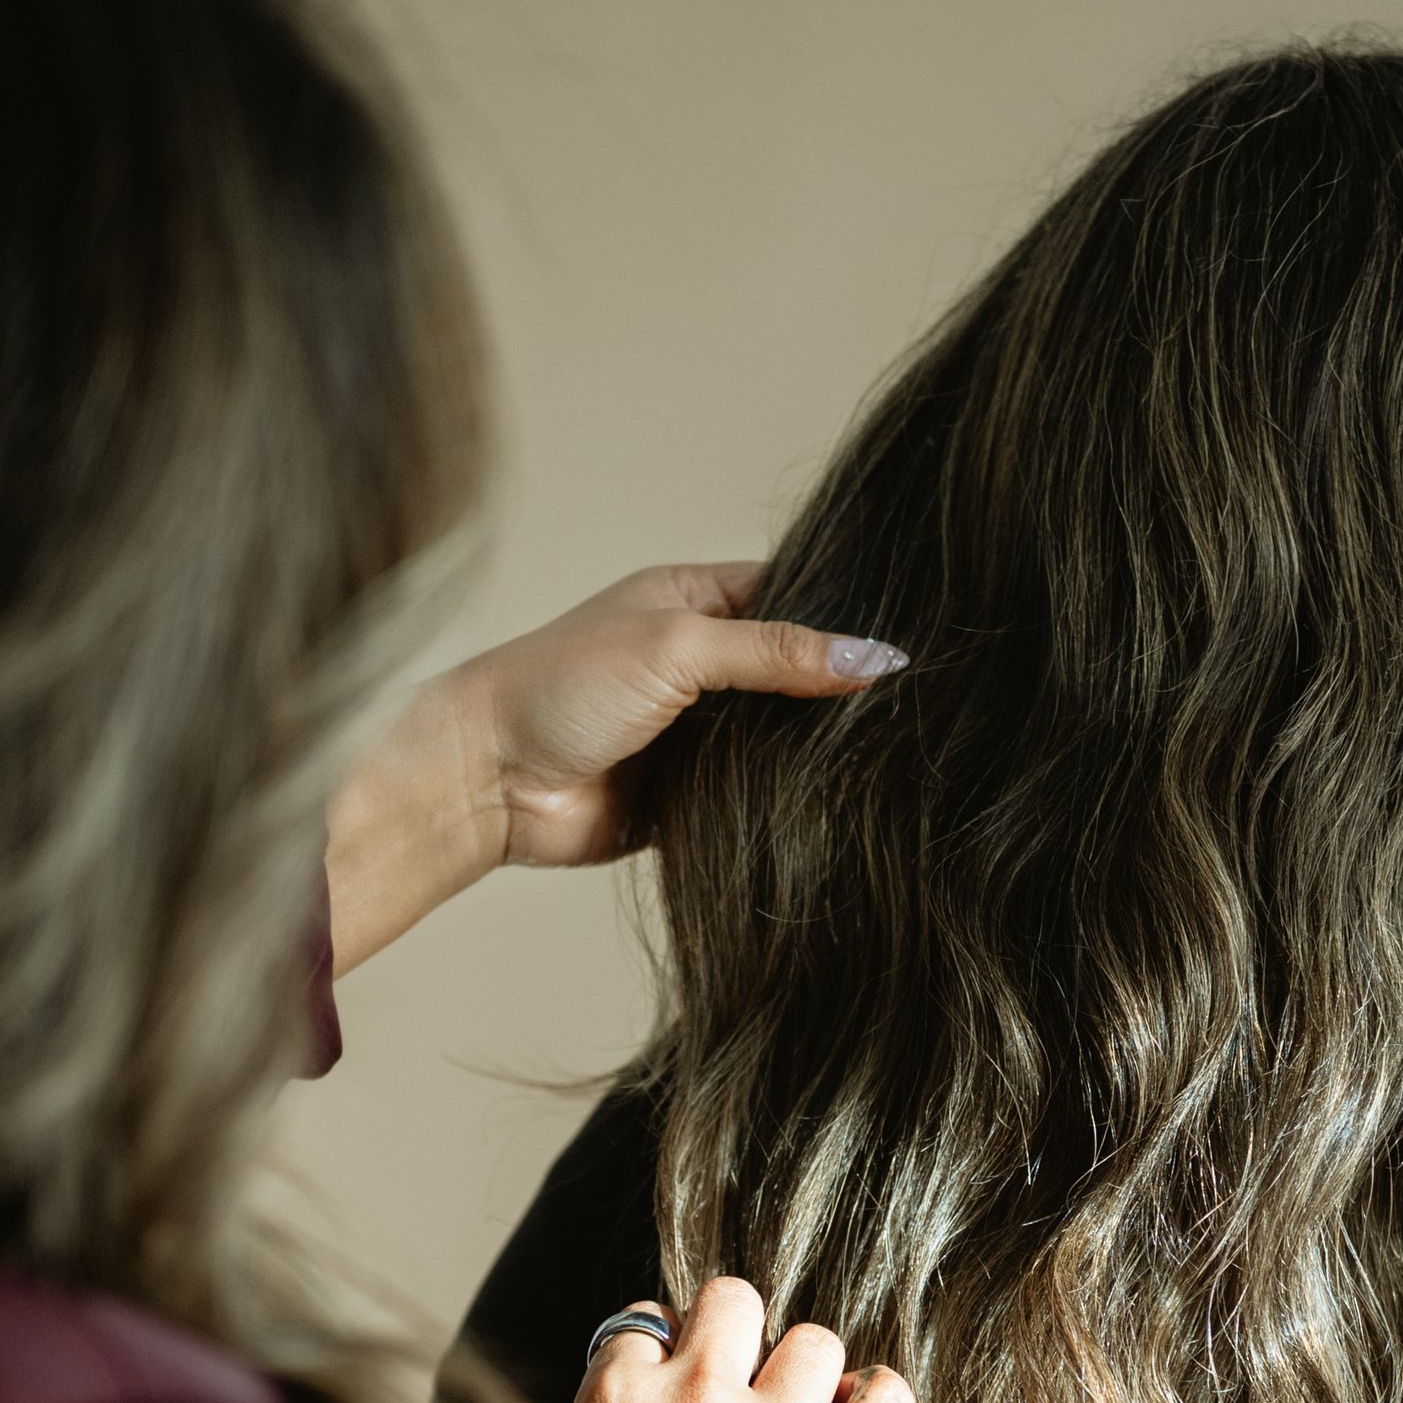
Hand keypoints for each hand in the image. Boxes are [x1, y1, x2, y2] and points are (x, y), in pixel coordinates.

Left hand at [326, 563, 903, 973]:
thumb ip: (776, 653)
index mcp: (693, 600)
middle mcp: (698, 663)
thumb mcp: (677, 648)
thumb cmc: (558, 687)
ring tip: (894, 756)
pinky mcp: (690, 796)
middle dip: (839, 691)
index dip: (845, 616)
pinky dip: (786, 803)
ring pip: (780, 739)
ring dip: (814, 752)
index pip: (793, 596)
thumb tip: (874, 658)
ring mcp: (695, 732)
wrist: (487, 781)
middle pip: (795, 672)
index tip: (909, 640)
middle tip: (915, 706)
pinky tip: (837, 805)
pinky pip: (756, 798)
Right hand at [543, 1280, 916, 1402]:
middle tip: (741, 1392)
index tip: (678, 1389)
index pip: (647, 1323)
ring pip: (813, 1340)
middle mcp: (692, 1399)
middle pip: (733, 1301)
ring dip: (809, 1374)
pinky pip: (886, 1398)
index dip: (669, 1355)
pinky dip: (878, 1402)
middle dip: (739, 1338)